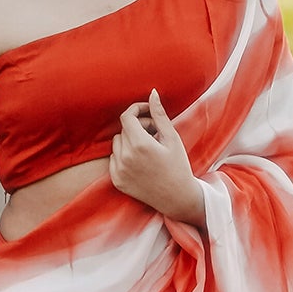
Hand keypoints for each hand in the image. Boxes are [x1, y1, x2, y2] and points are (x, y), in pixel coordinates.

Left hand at [109, 91, 203, 226]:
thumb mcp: (172, 138)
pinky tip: (141, 162)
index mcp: (140, 145)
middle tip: (155, 133)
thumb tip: (152, 93)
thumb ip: (159, 115)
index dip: (136, 110)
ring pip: (117, 143)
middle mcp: (125, 158)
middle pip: (124, 130)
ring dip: (130, 141)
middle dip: (138, 127)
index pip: (127, 117)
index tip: (147, 112)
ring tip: (149, 148)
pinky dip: (124, 156)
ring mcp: (119, 171)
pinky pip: (114, 159)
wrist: (177, 198)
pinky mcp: (116, 181)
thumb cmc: (178, 166)